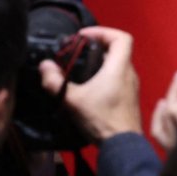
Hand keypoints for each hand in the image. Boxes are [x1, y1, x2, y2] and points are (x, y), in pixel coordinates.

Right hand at [38, 25, 143, 142]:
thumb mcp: (73, 100)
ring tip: (80, 68)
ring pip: (118, 65)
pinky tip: (89, 87)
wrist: (122, 143)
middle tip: (78, 52)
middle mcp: (129, 72)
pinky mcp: (129, 97)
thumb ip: (56, 82)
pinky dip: (105, 75)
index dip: (104, 31)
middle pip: (118, 50)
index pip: (121, 37)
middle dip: (98, 47)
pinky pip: (118, 78)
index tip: (84, 37)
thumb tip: (44, 66)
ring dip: (100, 62)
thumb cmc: (101, 117)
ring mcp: (131, 86)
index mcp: (120, 66)